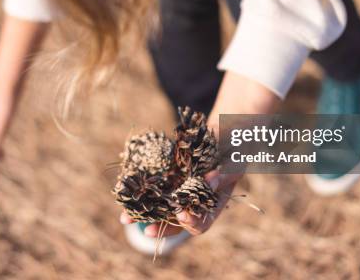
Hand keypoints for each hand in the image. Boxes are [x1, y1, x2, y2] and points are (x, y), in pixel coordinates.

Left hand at [120, 71, 279, 236]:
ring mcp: (179, 188)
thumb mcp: (234, 159)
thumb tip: (210, 182)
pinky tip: (126, 191)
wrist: (223, 129)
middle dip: (161, 226)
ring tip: (125, 218)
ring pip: (160, 205)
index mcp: (212, 203)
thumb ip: (225, 172)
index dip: (192, 222)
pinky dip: (140, 189)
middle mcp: (194, 199)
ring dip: (143, 212)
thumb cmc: (233, 146)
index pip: (201, 222)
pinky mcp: (168, 174)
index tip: (182, 216)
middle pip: (176, 220)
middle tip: (146, 230)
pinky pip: (153, 185)